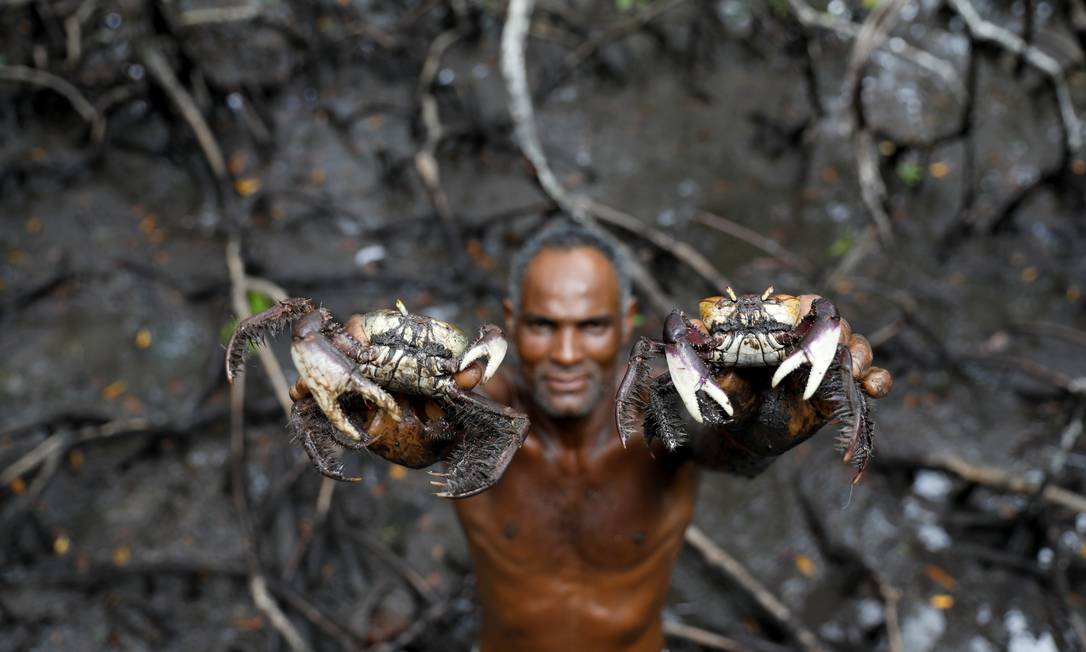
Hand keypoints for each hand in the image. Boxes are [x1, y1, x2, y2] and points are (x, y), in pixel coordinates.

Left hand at [691, 294, 891, 467]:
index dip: (810, 306)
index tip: (813, 314)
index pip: (800, 304)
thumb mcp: (714, 376)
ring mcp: (826, 365)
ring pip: (856, 346)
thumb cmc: (728, 397)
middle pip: (834, 322)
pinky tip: (874, 389)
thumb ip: (705, 352)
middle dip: (840, 331)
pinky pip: (869, 379)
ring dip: (861, 353)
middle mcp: (806, 341)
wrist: (745, 435)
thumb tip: (685, 323)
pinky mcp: (840, 389)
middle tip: (840, 347)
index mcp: (778, 329)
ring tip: (856, 370)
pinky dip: (878, 380)